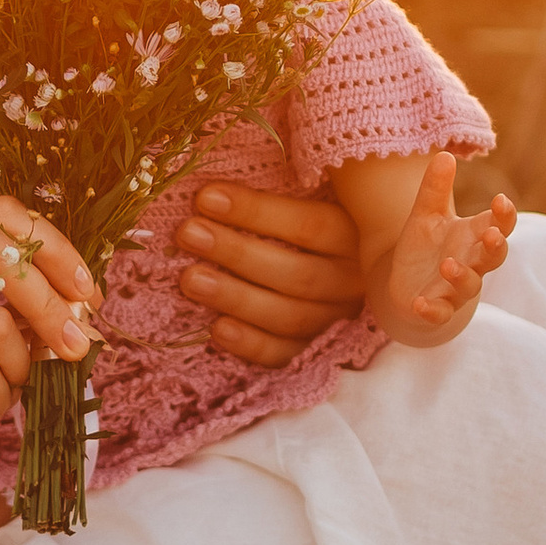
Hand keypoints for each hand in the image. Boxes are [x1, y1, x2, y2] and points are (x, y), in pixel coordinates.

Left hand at [172, 183, 366, 367]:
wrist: (356, 281)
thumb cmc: (309, 230)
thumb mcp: (309, 204)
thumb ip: (276, 198)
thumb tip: (215, 189)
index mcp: (354, 237)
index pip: (308, 225)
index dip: (255, 212)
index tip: (206, 197)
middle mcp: (352, 282)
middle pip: (297, 274)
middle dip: (237, 253)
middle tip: (189, 234)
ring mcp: (336, 320)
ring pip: (289, 316)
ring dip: (235, 297)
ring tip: (189, 279)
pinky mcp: (318, 350)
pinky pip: (285, 355)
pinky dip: (250, 344)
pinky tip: (217, 329)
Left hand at [376, 154, 515, 340]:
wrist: (407, 287)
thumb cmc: (425, 248)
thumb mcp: (426, 215)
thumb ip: (435, 189)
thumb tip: (444, 154)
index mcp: (473, 237)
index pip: (498, 225)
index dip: (504, 215)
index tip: (501, 200)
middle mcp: (472, 263)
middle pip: (494, 257)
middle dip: (496, 247)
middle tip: (492, 236)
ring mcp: (456, 288)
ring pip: (470, 286)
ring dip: (462, 276)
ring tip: (447, 265)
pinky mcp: (436, 308)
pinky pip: (440, 312)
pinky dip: (432, 310)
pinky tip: (419, 303)